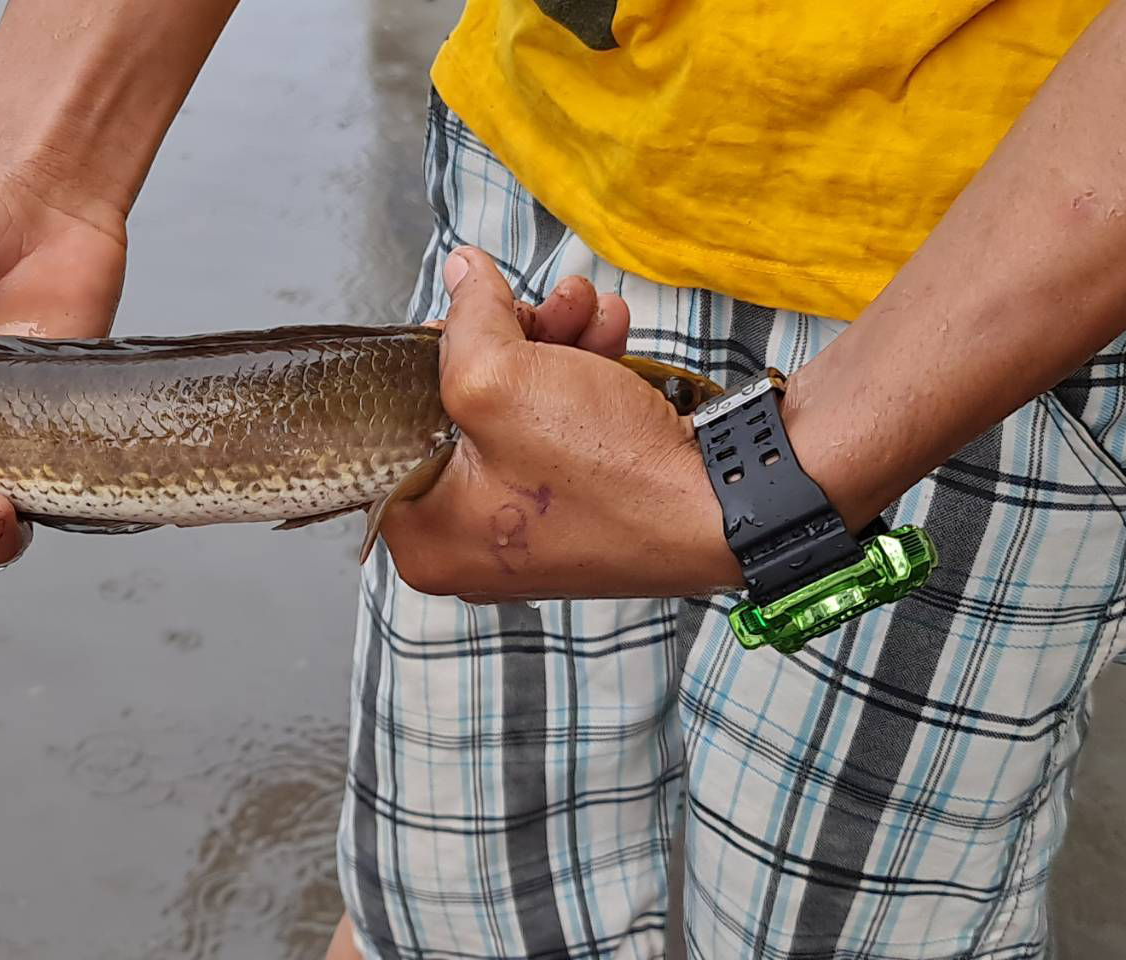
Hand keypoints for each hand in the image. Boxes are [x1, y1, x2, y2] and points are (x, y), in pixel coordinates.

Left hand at [381, 247, 742, 602]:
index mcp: (426, 538)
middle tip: (540, 302)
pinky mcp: (586, 510)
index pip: (396, 428)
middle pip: (462, 412)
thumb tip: (457, 272)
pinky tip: (615, 334)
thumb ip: (464, 319)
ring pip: (522, 409)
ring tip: (592, 308)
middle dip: (510, 338)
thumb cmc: (608, 470)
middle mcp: (472, 545)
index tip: (463, 318)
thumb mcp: (501, 377)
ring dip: (556, 344)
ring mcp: (534, 531)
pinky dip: (588, 376)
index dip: (429, 359)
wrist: (730, 504)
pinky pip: (566, 430)